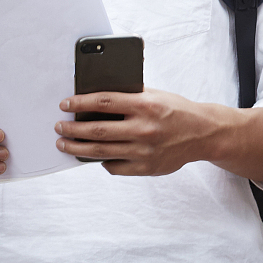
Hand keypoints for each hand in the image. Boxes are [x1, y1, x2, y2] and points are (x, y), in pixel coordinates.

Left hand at [55, 90, 222, 175]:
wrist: (203, 133)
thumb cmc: (177, 110)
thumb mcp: (156, 95)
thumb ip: (130, 96)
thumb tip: (95, 99)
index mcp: (146, 105)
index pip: (104, 102)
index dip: (80, 103)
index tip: (65, 104)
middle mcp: (144, 128)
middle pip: (96, 130)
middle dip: (72, 128)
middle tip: (59, 126)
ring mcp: (144, 150)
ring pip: (99, 151)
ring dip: (76, 147)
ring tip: (64, 143)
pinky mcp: (145, 168)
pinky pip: (113, 166)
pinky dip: (101, 161)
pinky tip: (95, 155)